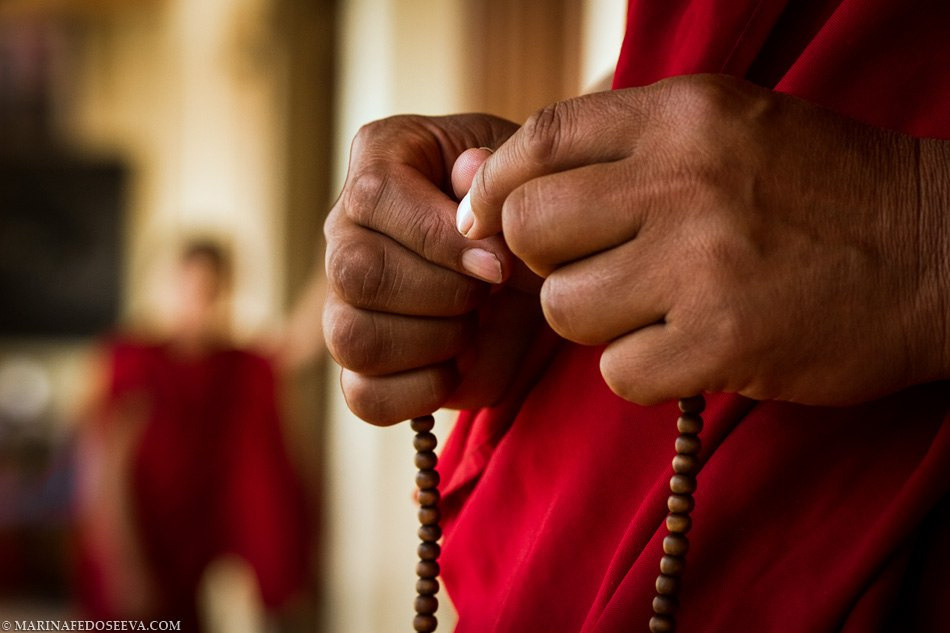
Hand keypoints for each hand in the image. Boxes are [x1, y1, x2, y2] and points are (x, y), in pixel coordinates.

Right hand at [324, 114, 545, 423]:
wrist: (543, 269)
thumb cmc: (527, 206)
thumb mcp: (528, 172)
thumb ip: (501, 167)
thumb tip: (467, 176)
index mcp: (381, 160)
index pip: (374, 197)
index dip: (439, 239)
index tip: (498, 265)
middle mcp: (347, 229)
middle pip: (356, 274)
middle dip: (443, 293)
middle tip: (489, 292)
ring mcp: (346, 300)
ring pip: (351, 338)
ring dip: (432, 341)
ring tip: (473, 326)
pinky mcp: (364, 365)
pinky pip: (363, 395)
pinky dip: (421, 390)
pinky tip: (457, 365)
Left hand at [459, 74, 949, 405]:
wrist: (937, 251)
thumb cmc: (816, 190)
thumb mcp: (723, 130)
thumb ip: (610, 148)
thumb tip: (479, 175)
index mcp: (683, 116)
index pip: (541, 139)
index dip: (498, 185)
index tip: (490, 220)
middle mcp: (685, 180)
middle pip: (531, 228)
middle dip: (544, 260)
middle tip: (594, 266)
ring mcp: (703, 262)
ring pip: (565, 307)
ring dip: (595, 319)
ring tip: (653, 308)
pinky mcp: (724, 341)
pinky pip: (617, 372)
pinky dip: (642, 370)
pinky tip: (688, 348)